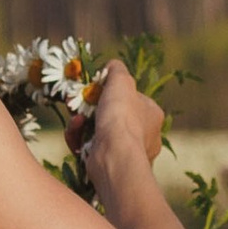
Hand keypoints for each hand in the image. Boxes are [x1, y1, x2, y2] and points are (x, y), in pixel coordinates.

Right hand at [68, 57, 166, 178]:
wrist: (114, 156)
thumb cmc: (121, 117)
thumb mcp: (120, 81)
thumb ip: (117, 69)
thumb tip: (112, 65)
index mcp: (152, 115)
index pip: (130, 98)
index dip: (110, 91)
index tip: (93, 88)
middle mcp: (144, 135)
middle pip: (111, 115)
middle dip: (90, 108)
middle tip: (76, 102)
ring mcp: (127, 152)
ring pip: (98, 131)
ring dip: (81, 123)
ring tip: (75, 119)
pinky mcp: (109, 164)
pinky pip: (90, 147)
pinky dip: (79, 139)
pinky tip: (75, 135)